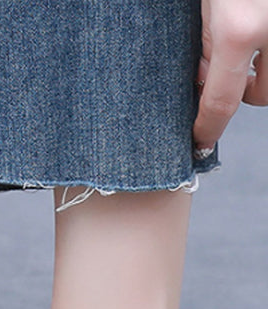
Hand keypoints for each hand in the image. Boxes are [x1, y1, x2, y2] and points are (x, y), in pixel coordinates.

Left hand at [193, 0, 267, 152]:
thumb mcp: (204, 9)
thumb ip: (206, 47)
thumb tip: (204, 83)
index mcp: (238, 32)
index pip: (221, 103)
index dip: (208, 129)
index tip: (200, 142)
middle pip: (263, 95)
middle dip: (245, 94)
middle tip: (224, 77)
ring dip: (261, 72)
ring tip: (240, 50)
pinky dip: (265, 51)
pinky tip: (253, 32)